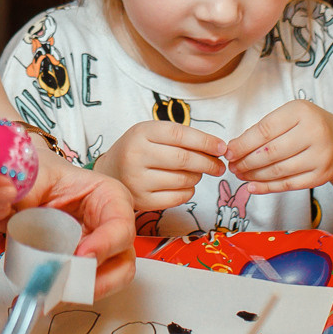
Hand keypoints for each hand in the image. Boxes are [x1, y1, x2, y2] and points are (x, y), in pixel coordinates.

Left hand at [16, 154, 137, 297]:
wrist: (28, 183)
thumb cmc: (41, 173)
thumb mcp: (35, 175)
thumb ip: (26, 191)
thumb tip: (10, 210)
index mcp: (110, 197)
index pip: (121, 225)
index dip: (106, 244)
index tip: (81, 256)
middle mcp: (111, 227)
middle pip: (121, 262)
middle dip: (95, 279)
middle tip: (63, 283)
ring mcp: (99, 250)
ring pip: (106, 283)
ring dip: (79, 293)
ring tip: (48, 295)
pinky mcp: (81, 267)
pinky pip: (80, 289)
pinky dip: (62, 298)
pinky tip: (39, 299)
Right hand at [92, 121, 226, 211]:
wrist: (110, 172)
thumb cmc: (139, 149)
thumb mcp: (153, 133)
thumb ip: (182, 137)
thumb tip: (218, 149)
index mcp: (141, 133)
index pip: (180, 134)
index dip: (206, 141)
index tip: (222, 147)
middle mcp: (136, 155)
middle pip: (184, 159)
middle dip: (208, 162)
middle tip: (219, 166)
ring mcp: (138, 180)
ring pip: (183, 180)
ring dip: (198, 177)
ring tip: (196, 173)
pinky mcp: (142, 201)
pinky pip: (178, 198)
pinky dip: (189, 192)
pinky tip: (186, 186)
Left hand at [225, 100, 332, 192]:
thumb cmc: (310, 126)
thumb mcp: (291, 115)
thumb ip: (266, 128)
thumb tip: (235, 148)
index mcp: (302, 112)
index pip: (265, 130)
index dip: (243, 143)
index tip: (228, 151)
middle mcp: (314, 133)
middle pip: (271, 152)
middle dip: (246, 161)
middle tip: (232, 166)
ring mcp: (320, 156)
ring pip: (278, 170)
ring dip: (254, 175)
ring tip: (240, 174)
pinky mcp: (321, 176)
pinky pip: (289, 185)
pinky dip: (268, 187)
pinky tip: (253, 186)